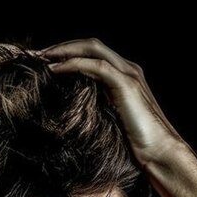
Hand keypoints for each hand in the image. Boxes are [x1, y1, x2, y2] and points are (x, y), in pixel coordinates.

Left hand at [42, 38, 184, 166]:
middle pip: (89, 45)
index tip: (44, 61)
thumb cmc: (137, 144)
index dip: (68, 53)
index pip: (92, 54)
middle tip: (36, 55)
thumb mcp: (111, 121)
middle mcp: (127, 69)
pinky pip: (95, 66)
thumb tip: (73, 113)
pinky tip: (55, 70)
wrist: (160, 152)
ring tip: (41, 59)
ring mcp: (128, 74)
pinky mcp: (126, 84)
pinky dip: (73, 64)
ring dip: (64, 50)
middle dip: (62, 46)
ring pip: (92, 49)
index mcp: (124, 76)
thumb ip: (98, 109)